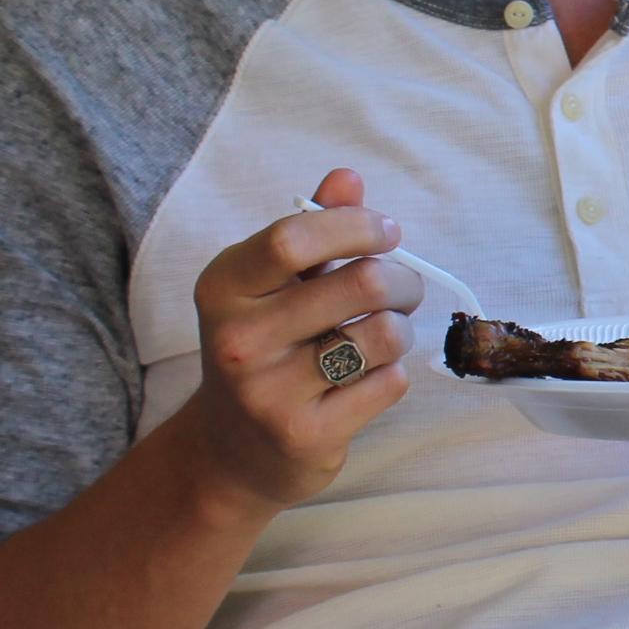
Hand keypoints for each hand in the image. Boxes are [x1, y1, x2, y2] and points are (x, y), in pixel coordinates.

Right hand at [166, 166, 421, 515]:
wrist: (232, 451)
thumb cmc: (265, 349)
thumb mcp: (273, 285)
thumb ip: (311, 230)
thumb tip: (348, 177)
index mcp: (224, 287)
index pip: (295, 237)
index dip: (357, 225)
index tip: (387, 232)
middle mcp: (239, 338)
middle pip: (361, 283)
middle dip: (403, 279)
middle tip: (404, 288)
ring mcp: (268, 392)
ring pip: (383, 334)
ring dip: (402, 329)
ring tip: (386, 333)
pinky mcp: (304, 434)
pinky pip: (387, 383)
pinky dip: (393, 374)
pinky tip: (368, 378)